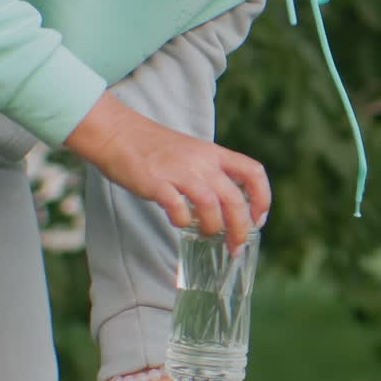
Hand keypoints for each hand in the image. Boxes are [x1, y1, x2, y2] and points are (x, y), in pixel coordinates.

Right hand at [65, 93, 269, 250]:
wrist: (118, 133)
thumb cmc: (155, 149)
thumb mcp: (193, 154)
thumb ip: (210, 175)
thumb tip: (225, 209)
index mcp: (214, 154)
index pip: (253, 172)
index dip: (262, 198)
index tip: (257, 220)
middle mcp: (202, 162)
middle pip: (235, 198)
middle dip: (240, 228)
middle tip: (236, 247)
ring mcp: (180, 171)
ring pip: (212, 205)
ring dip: (213, 227)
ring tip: (207, 235)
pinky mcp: (157, 183)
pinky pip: (178, 208)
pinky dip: (183, 221)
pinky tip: (179, 222)